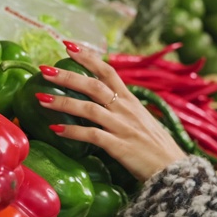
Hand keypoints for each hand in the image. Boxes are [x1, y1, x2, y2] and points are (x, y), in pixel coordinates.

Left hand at [36, 41, 186, 181]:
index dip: (88, 57)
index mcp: (131, 100)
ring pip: (88, 108)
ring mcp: (122, 127)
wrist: (175, 171)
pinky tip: (56, 129)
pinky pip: (92, 135)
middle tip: (44, 69)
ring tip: (41, 98)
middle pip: (94, 85)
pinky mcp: (119, 147)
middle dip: (67, 75)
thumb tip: (104, 101)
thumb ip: (123, 109)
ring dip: (63, 102)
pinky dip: (72, 131)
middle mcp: (126, 109)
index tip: (68, 46)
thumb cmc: (157, 147)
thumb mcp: (142, 120)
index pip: (108, 71)